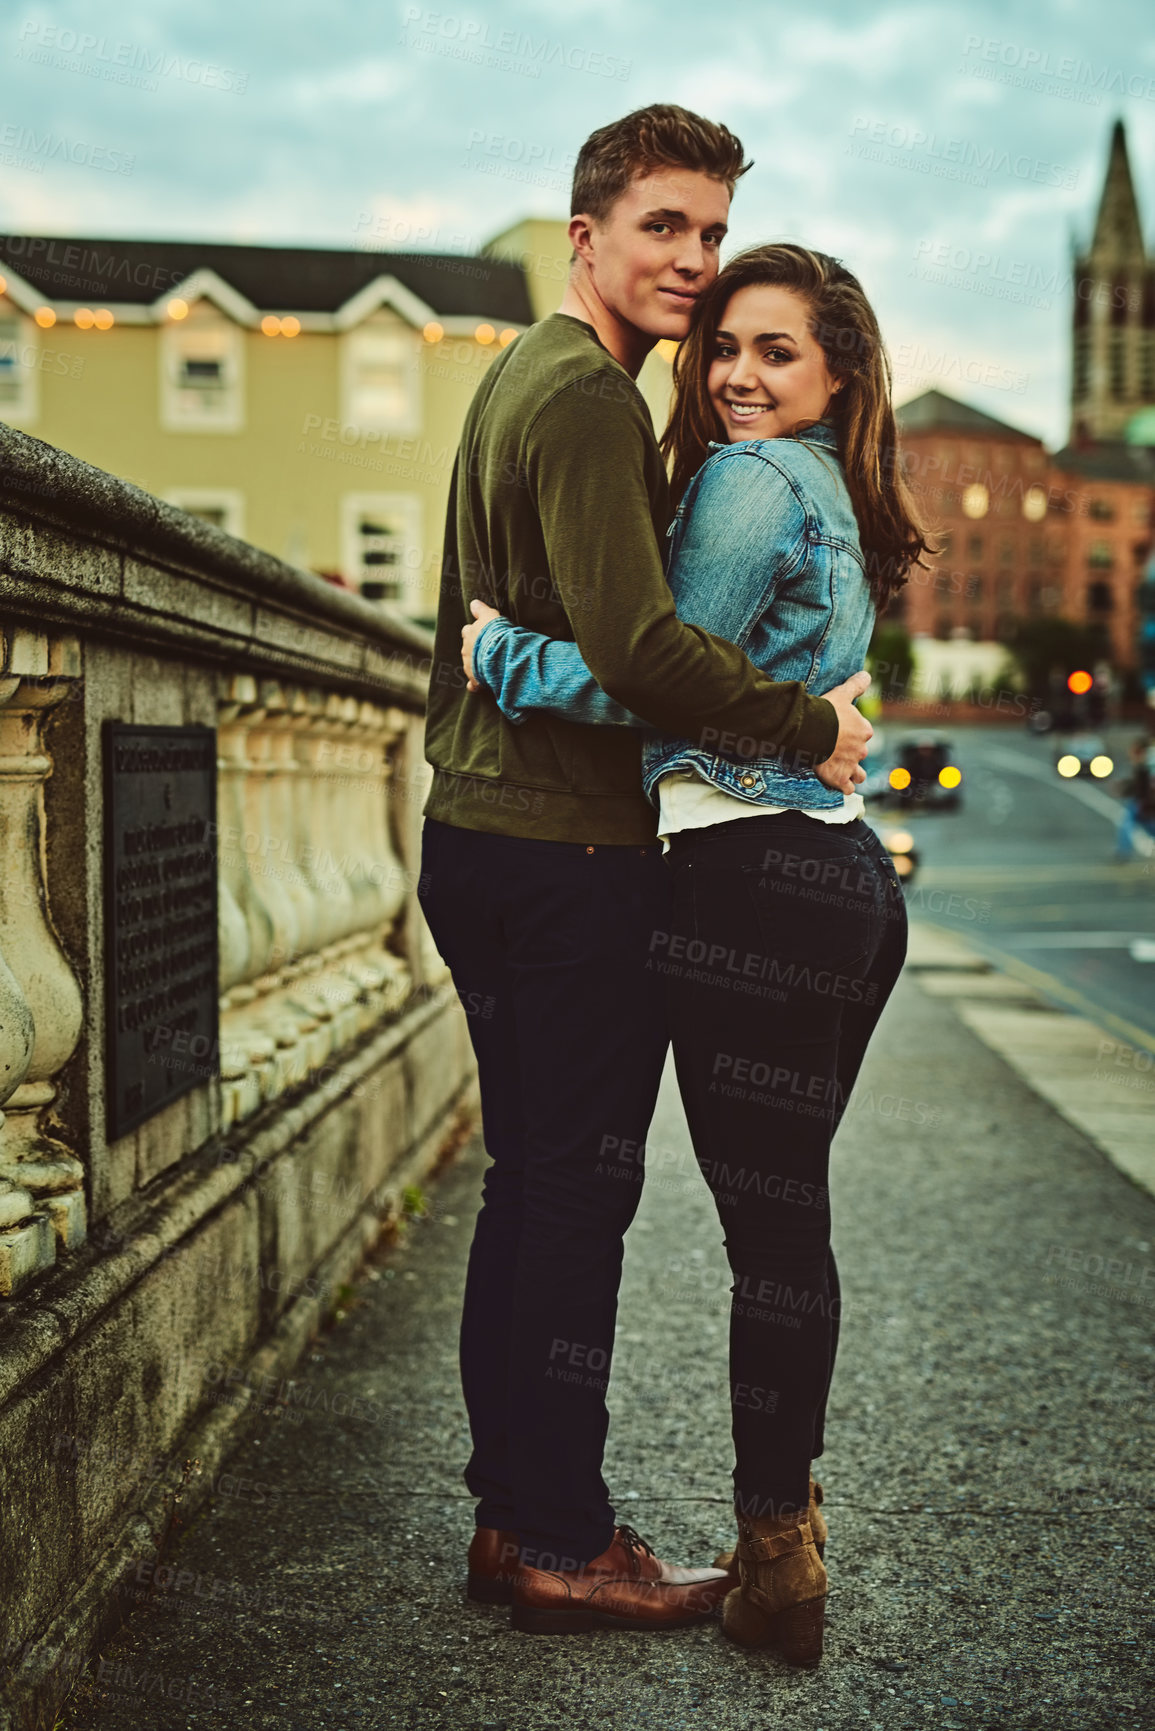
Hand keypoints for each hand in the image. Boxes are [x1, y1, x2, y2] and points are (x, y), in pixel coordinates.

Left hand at [462, 598, 500, 691]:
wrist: (499, 653)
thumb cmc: (497, 633)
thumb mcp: (490, 616)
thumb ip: (481, 610)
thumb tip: (473, 603)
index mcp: (469, 633)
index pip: (467, 630)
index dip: (474, 632)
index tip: (481, 633)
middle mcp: (466, 648)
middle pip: (467, 648)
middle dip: (474, 649)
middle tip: (486, 650)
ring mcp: (469, 665)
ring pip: (470, 665)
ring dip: (476, 665)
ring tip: (488, 667)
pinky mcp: (475, 679)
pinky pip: (473, 683)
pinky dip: (474, 685)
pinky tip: (477, 687)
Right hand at [814, 670, 872, 793]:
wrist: (812, 729)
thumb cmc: (827, 711)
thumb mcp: (842, 693)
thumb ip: (856, 685)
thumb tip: (867, 674)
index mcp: (864, 730)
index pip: (863, 733)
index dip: (852, 733)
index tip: (840, 732)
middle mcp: (861, 749)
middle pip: (859, 753)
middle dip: (851, 753)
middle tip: (834, 750)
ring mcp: (851, 765)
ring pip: (858, 774)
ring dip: (853, 773)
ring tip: (843, 772)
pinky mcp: (840, 778)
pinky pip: (846, 788)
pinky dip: (844, 787)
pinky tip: (838, 785)